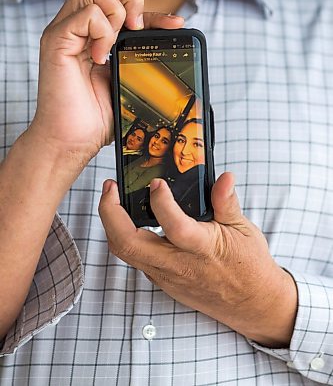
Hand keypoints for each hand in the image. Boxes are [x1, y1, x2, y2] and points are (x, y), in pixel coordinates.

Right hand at [30, 0, 183, 163]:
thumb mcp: (125, 79)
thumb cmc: (94, 117)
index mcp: (91, 35)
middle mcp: (76, 28)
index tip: (175, 24)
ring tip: (113, 47)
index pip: (120, 3)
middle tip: (137, 29)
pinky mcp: (56, 41)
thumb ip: (136, 54)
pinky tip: (101, 58)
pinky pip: (87, 14)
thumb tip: (168, 34)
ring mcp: (65, 32)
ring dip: (116, 13)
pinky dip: (103, 32)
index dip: (150, 9)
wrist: (72, 141)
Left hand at [99, 172, 297, 347]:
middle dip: (110, 213)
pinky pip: (135, 258)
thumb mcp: (243, 229)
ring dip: (112, 223)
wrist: (252, 304)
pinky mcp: (162, 281)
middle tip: (110, 187)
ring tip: (113, 198)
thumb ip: (227, 202)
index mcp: (202, 249)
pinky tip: (129, 218)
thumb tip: (224, 177)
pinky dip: (126, 236)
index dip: (162, 203)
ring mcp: (167, 276)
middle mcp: (179, 265)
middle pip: (129, 244)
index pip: (175, 227)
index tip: (156, 182)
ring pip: (126, 252)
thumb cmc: (249, 266)